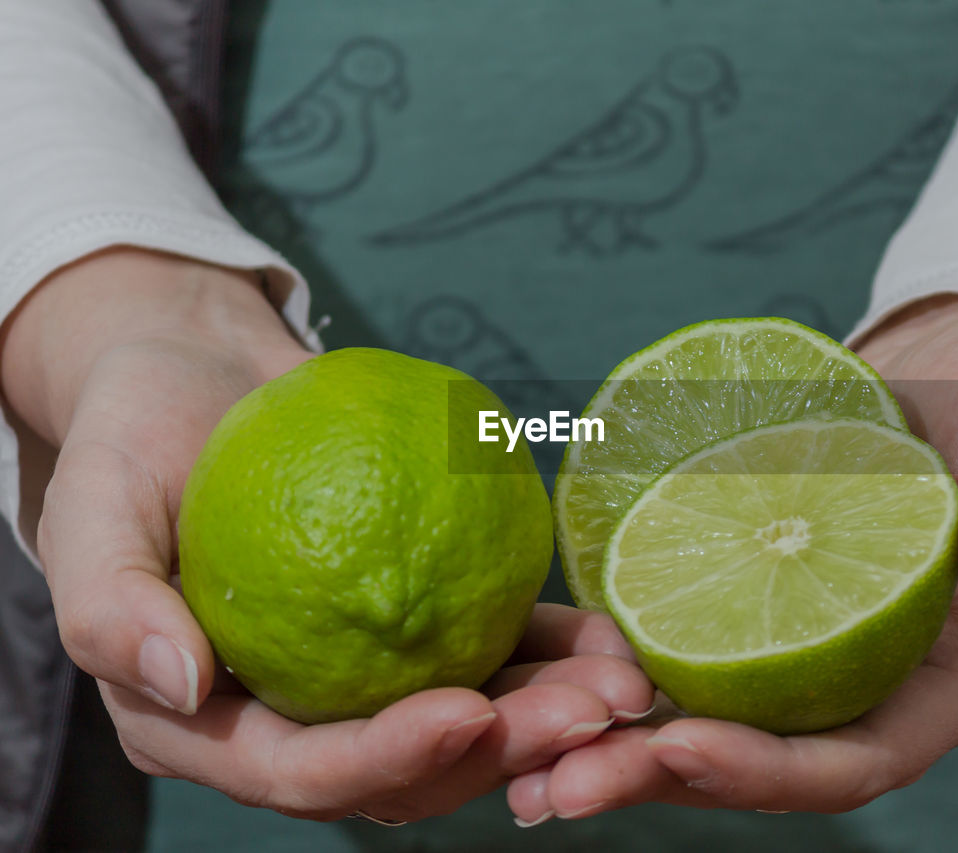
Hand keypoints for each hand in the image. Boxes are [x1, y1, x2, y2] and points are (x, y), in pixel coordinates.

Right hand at [2, 248, 652, 821]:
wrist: (202, 380)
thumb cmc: (135, 437)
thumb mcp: (93, 504)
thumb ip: (109, 604)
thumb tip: (180, 684)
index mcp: (206, 724)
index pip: (297, 771)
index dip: (382, 759)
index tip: (467, 714)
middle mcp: (291, 719)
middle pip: (403, 768)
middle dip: (500, 756)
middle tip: (588, 716)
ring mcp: (361, 678)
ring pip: (464, 723)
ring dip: (549, 717)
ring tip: (625, 684)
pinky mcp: (416, 628)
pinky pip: (489, 651)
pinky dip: (551, 652)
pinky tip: (611, 635)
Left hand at [507, 295, 957, 820]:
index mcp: (948, 684)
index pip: (858, 759)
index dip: (770, 769)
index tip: (680, 744)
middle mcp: (869, 693)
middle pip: (762, 768)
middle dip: (658, 780)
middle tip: (558, 784)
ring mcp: (807, 664)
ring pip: (708, 734)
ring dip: (615, 754)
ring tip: (519, 766)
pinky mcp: (754, 621)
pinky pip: (684, 670)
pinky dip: (616, 687)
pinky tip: (540, 687)